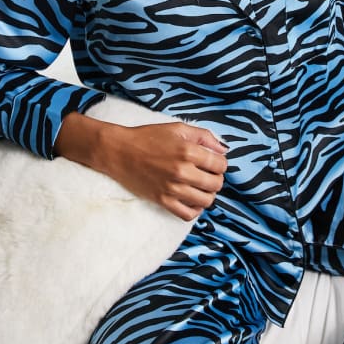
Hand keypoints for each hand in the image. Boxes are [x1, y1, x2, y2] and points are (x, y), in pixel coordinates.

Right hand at [56, 113, 227, 220]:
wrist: (120, 151)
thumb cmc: (148, 137)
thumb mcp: (177, 128)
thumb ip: (204, 136)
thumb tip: (223, 149)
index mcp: (188, 151)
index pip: (220, 164)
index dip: (220, 163)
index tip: (213, 162)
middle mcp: (182, 171)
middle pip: (216, 184)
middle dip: (216, 178)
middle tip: (207, 174)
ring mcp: (172, 188)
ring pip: (206, 201)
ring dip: (208, 194)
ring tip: (201, 187)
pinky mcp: (162, 201)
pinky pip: (188, 215)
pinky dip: (195, 210)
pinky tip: (192, 200)